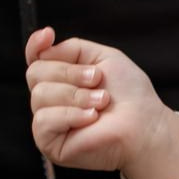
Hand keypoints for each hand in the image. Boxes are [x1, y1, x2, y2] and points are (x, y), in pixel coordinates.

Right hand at [25, 28, 178, 178]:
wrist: (145, 125)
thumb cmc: (129, 95)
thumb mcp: (103, 58)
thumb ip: (72, 48)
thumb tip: (44, 48)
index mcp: (61, 80)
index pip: (34, 59)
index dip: (35, 45)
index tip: (49, 34)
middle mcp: (51, 100)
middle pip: (35, 73)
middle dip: (69, 73)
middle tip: (97, 80)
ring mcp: (49, 123)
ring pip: (40, 95)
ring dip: (75, 95)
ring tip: (101, 102)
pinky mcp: (50, 144)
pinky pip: (43, 120)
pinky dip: (69, 115)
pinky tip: (91, 118)